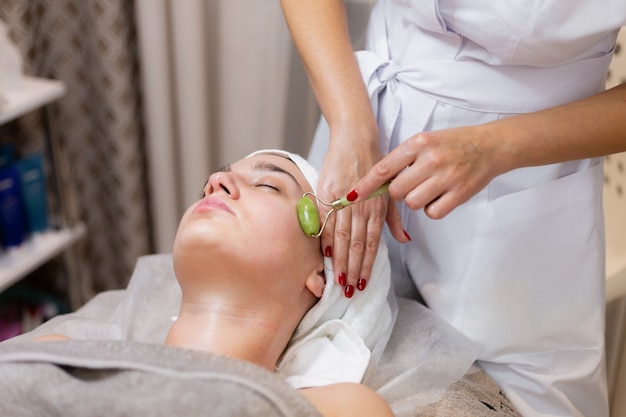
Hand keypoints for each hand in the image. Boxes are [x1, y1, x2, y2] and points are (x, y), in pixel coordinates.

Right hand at [317, 130, 407, 297]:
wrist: (356, 138)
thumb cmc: (374, 165)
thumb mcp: (389, 192)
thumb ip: (394, 219)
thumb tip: (404, 241)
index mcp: (376, 209)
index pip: (371, 244)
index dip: (367, 266)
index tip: (363, 285)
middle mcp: (361, 207)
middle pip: (356, 245)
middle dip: (352, 271)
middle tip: (349, 292)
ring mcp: (343, 200)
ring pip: (342, 236)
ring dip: (340, 261)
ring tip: (337, 281)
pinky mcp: (327, 191)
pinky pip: (326, 219)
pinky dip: (325, 237)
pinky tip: (325, 254)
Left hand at [349, 124, 504, 218]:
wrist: (491, 146)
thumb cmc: (454, 144)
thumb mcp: (425, 142)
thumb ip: (403, 159)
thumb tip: (378, 182)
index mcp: (419, 143)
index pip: (384, 168)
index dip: (365, 186)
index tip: (350, 197)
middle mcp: (431, 159)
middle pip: (397, 191)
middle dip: (399, 193)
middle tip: (412, 184)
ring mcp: (446, 177)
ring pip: (413, 203)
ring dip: (416, 201)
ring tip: (429, 188)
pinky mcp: (459, 194)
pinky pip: (432, 213)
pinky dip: (432, 209)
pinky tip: (440, 196)